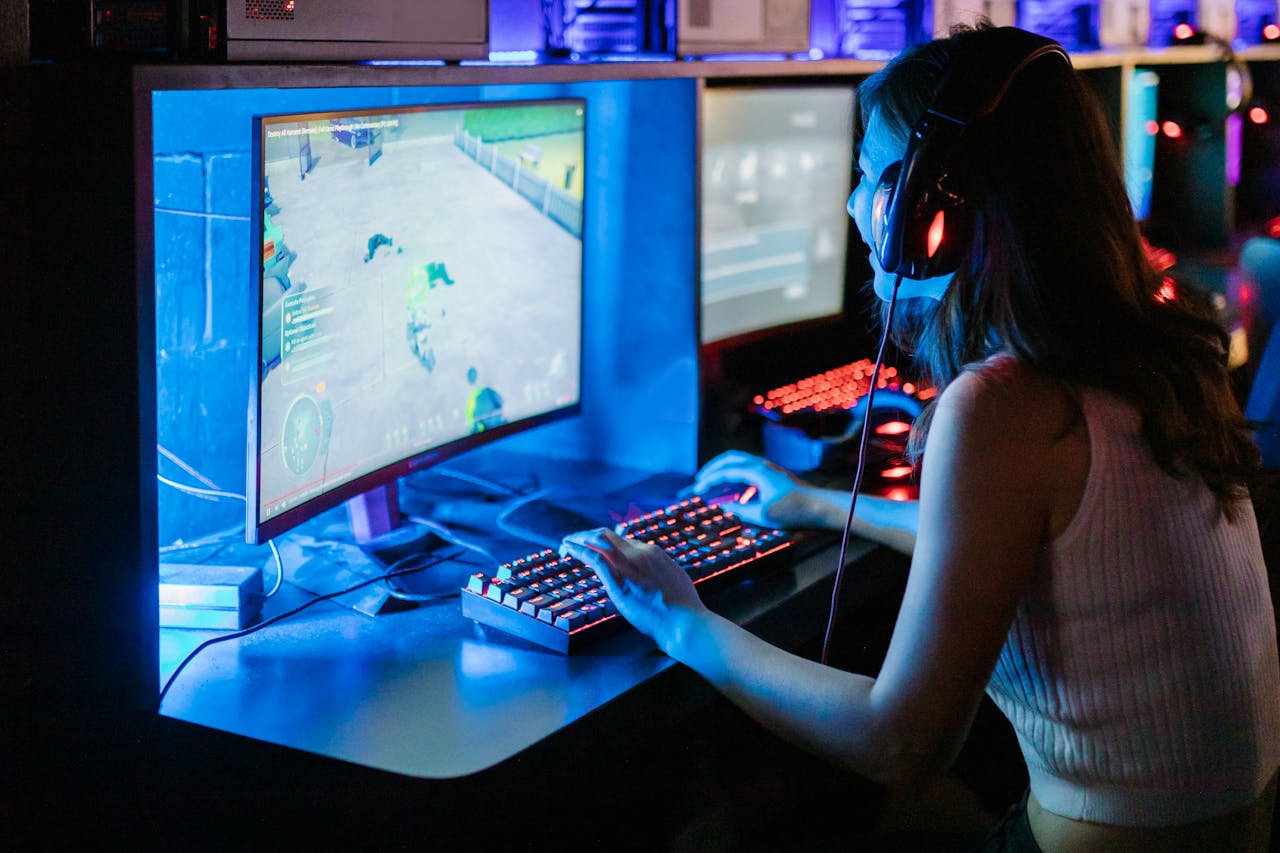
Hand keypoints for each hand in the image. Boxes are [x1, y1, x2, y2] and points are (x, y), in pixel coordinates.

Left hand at [560, 528, 707, 649]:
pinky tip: (569, 549)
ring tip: (566, 543)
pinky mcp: (619, 582)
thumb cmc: (682, 608)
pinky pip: (594, 558)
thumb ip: (659, 571)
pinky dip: (578, 550)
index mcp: (653, 553)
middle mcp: (640, 553)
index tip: (595, 548)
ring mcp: (629, 566)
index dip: (606, 542)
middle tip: (573, 541)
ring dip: (579, 539)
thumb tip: (651, 574)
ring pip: (598, 541)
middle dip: (587, 536)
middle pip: (607, 535)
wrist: (684, 621)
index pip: (623, 540)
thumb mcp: (673, 579)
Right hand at [686, 450, 815, 527]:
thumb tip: (723, 506)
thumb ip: (739, 510)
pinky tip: (733, 491)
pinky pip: (748, 470)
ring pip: (739, 462)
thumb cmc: (794, 510)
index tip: (697, 490)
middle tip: (700, 480)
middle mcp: (761, 465)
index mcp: (757, 471)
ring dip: (724, 470)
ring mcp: (768, 469)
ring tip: (712, 483)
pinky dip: (735, 477)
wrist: (820, 506)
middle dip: (713, 468)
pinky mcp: (773, 475)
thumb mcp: (763, 514)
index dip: (709, 480)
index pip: (725, 471)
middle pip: (730, 459)